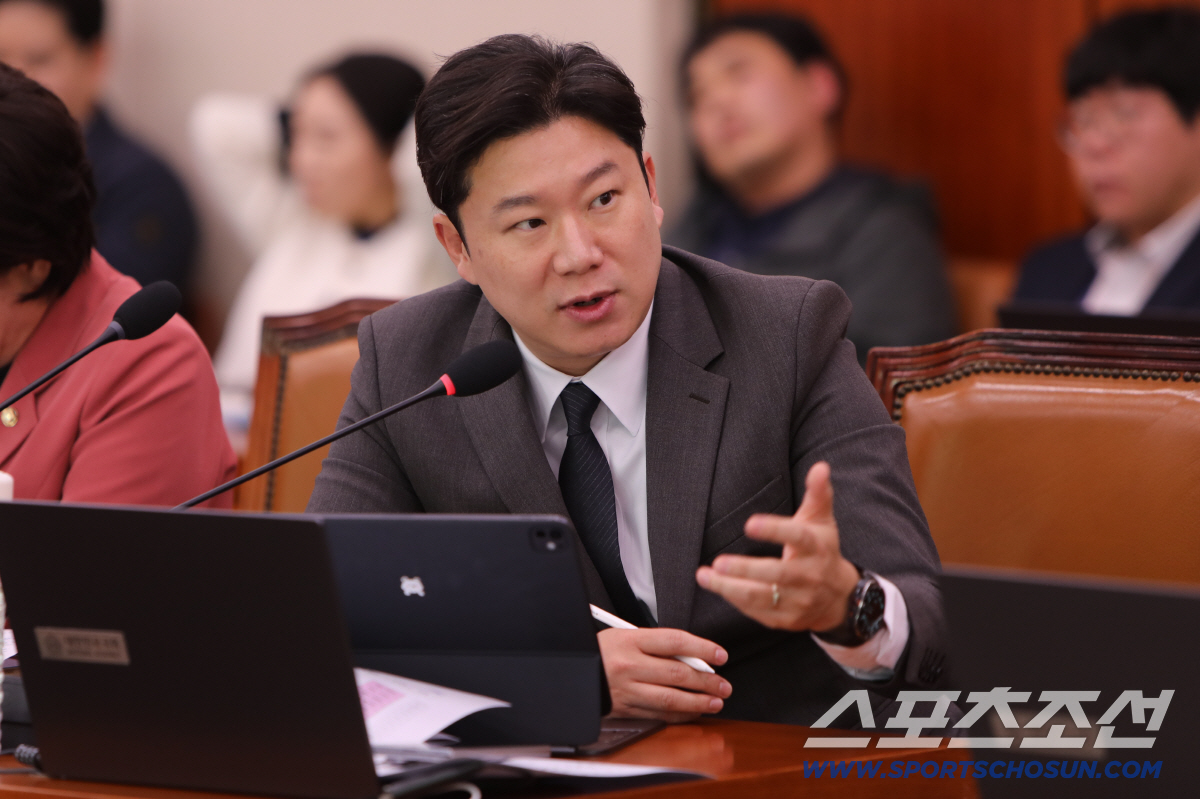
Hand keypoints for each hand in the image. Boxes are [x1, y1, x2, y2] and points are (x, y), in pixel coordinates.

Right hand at [597, 627, 730, 722]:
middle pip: (677, 672)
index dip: (703, 648)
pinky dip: (680, 714)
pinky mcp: (624, 708)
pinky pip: (658, 714)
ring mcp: (626, 689)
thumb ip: (657, 645)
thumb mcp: (625, 636)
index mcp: (630, 640)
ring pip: (671, 698)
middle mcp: (628, 665)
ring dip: (698, 702)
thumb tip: (693, 656)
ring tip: (716, 702)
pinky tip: (693, 712)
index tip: (720, 655)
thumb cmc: (602, 651)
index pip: (675, 641)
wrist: (573, 672)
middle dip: (707, 680)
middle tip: (723, 684)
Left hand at [695, 461, 859, 633]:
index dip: (775, 530)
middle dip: (746, 570)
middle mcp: (809, 576)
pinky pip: (758, 612)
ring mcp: (799, 601)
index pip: (797, 537)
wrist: (838, 597)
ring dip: (731, 588)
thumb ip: (817, 493)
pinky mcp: (786, 619)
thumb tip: (820, 466)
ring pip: (763, 598)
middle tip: (718, 561)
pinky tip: (717, 586)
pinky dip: (736, 601)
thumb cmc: (822, 550)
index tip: (750, 523)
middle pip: (777, 574)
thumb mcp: (821, 521)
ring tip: (704, 575)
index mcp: (816, 547)